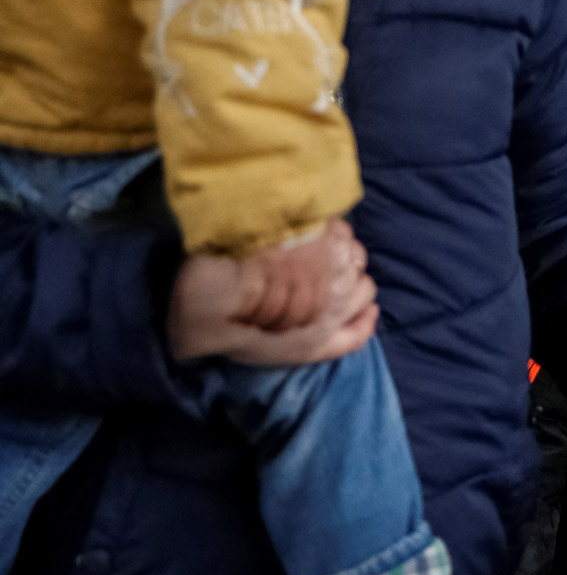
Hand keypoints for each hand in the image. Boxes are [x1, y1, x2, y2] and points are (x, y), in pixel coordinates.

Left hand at [169, 220, 377, 365]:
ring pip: (357, 261)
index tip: (366, 312)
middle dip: (349, 287)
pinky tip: (314, 229)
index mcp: (311, 343)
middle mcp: (335, 307)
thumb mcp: (199, 341)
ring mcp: (338, 267)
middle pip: (363, 293)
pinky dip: (334, 234)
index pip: (354, 338)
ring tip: (320, 251)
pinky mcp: (333, 232)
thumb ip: (211, 345)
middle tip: (326, 278)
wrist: (231, 259)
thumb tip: (191, 341)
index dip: (363, 325)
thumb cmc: (217, 309)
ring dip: (343, 258)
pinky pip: (345, 234)